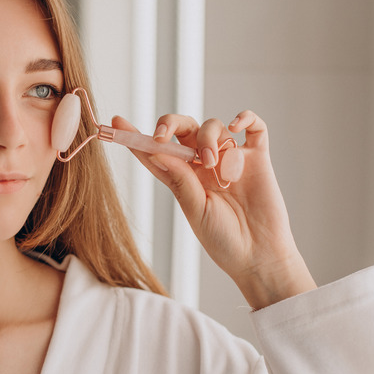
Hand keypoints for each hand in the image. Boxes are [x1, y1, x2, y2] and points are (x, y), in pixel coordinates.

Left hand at [112, 111, 315, 308]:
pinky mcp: (257, 158)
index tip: (116, 123)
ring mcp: (230, 159)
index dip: (135, 136)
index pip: (155, 151)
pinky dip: (246, 118)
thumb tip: (156, 151)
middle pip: (184, 128)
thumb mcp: (195, 210)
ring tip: (211, 164)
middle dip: (170, 124)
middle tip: (162, 136)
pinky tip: (236, 125)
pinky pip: (254, 127)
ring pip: (214, 126)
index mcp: (182, 177)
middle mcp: (203, 164)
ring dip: (208, 138)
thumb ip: (180, 179)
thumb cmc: (223, 240)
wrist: (258, 256)